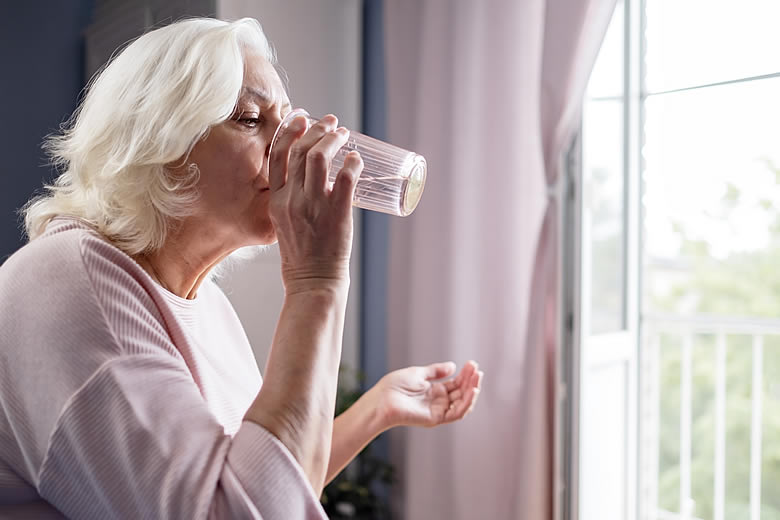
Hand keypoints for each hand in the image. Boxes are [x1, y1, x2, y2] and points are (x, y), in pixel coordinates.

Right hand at [268, 113, 361, 293]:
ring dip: (333, 140)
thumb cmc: (301, 256)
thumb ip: (291, 201)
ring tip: (344, 135)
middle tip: (331, 123)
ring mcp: (313, 206)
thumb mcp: (284, 224)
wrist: (312, 281)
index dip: (289, 132)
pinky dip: (352, 163)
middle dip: (317, 130)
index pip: (277, 156)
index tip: (301, 118)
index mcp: (276, 201)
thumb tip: (312, 180)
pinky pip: (344, 178)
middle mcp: (292, 200)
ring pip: (319, 158)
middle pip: (300, 151)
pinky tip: (356, 158)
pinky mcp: (336, 213)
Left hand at [373, 361, 482, 428]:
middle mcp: (438, 401)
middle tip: (477, 369)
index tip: (473, 364)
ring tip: (478, 378)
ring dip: (472, 391)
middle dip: (471, 381)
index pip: (456, 383)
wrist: (381, 400)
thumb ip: (436, 371)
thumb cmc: (394, 386)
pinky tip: (472, 391)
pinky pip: (456, 413)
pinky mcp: (436, 419)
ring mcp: (437, 410)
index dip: (465, 374)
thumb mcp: (419, 373)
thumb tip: (453, 366)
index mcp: (433, 391)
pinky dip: (467, 403)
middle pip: (461, 393)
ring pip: (462, 403)